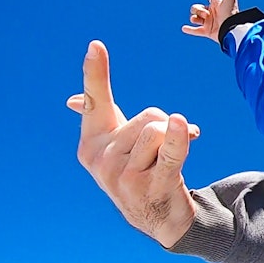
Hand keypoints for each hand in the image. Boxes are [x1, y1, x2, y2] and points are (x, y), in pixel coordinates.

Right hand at [66, 40, 199, 247]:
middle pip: (148, 115)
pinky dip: (179, 138)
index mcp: (90, 144)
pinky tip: (188, 128)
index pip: (96, 103)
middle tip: (162, 150)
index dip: (95, 73)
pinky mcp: (150, 185)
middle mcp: (101, 159)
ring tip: (167, 160)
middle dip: (164, 126)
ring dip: (174, 139)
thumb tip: (75, 100)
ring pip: (160, 129)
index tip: (96, 45)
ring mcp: (123, 176)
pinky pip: (170, 151)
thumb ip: (103, 116)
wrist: (157, 216)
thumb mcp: (117, 145)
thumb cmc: (138, 170)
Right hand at [182, 0, 239, 42]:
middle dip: (198, 9)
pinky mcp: (207, 31)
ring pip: (194, 17)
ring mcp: (209, 22)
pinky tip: (184, 28)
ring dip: (195, 17)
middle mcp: (212, 12)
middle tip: (206, 14)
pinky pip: (196, 31)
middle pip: (196, 7)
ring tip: (203, 20)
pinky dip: (190, 30)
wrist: (231, 30)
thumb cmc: (231, 13)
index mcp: (217, 3)